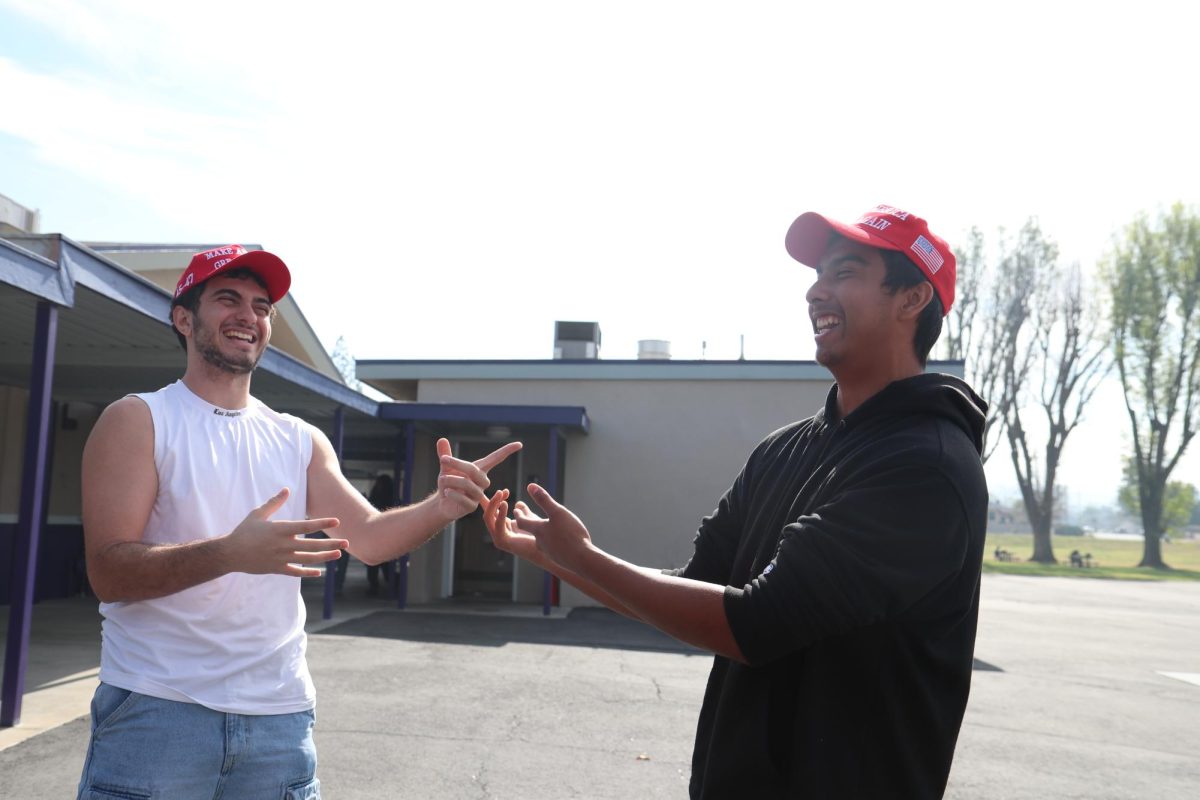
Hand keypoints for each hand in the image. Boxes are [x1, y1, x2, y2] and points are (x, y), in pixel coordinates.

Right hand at [223, 488, 346, 577]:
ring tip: (338, 554)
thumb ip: (274, 502)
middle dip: (330, 544)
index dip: (322, 523)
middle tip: (346, 542)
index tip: (336, 521)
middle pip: (312, 545)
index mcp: (280, 530)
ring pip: (307, 560)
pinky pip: (295, 572)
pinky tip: (320, 572)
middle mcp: (283, 545)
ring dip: (324, 557)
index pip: (306, 526)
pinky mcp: (277, 569)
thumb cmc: (244, 531)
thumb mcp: (258, 514)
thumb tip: (287, 489)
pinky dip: (308, 573)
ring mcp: (281, 559)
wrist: (230, 553)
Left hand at [434, 437, 521, 519]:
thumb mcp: (445, 467)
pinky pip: (463, 498)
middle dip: (457, 463)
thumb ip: (445, 454)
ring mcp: (478, 495)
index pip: (496, 459)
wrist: (442, 503)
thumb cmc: (448, 483)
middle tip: (443, 459)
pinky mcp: (472, 507)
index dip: (507, 451)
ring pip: (467, 484)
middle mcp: (482, 482)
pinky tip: (446, 492)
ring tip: (442, 480)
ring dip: (451, 480)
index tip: (519, 444)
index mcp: (479, 470)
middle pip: (474, 470)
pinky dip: (452, 493)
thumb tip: (442, 439)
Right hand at [482, 488, 543, 564]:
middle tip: (502, 491)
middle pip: (488, 512)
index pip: (492, 510)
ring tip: (502, 493)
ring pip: (489, 517)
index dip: (495, 499)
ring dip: (493, 504)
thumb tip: (518, 503)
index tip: (505, 490)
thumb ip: (523, 511)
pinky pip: (497, 525)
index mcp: (503, 525)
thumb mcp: (530, 519)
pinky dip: (500, 514)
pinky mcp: (502, 542)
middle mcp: (498, 531)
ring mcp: (498, 538)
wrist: (545, 551)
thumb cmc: (539, 536)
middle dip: (492, 500)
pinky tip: (506, 504)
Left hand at [489, 483, 592, 572]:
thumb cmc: (570, 534)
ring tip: (544, 528)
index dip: (519, 515)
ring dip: (541, 533)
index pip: (522, 522)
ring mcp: (550, 552)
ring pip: (542, 540)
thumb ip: (544, 500)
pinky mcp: (559, 558)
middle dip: (528, 523)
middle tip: (525, 517)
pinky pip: (553, 547)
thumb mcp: (558, 512)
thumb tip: (530, 486)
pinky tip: (559, 540)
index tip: (515, 510)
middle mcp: (541, 542)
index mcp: (538, 530)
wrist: (582, 559)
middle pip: (531, 532)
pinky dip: (552, 541)